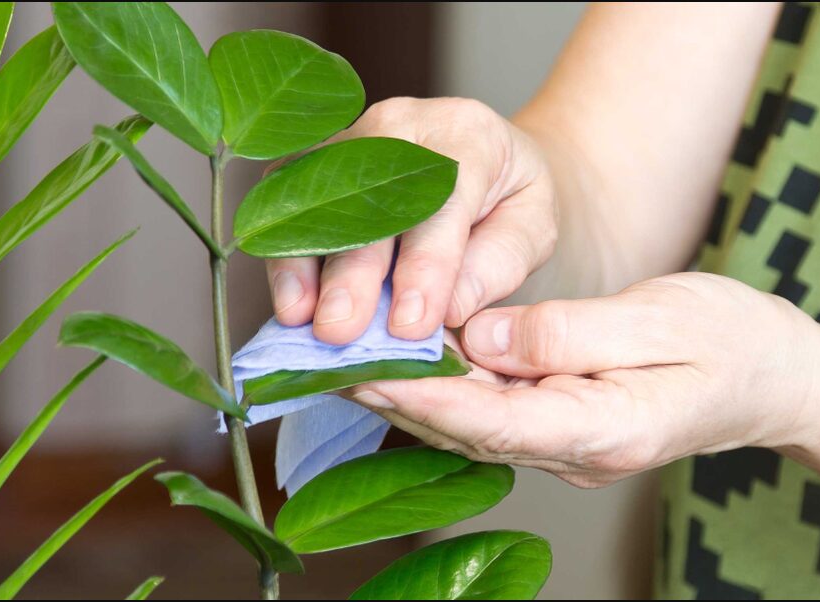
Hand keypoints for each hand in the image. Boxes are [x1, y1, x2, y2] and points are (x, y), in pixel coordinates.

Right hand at [265, 97, 557, 343]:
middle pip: (368, 196)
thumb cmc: (513, 202)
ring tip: (301, 319)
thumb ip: (497, 264)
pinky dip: (285, 252)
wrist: (491, 163)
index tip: (410, 326)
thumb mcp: (533, 229)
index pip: (442, 201)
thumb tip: (449, 309)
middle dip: (353, 270)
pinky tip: (291, 299)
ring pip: (315, 195)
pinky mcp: (317, 159)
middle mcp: (402, 125)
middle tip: (341, 330)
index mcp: (468, 136)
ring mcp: (352, 137)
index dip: (425, 267)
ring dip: (304, 260)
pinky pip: (287, 200)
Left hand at [346, 272, 819, 486]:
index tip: (363, 373)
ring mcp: (571, 443)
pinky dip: (447, 384)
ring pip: (474, 422)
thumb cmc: (733, 341)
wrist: (779, 378)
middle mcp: (578, 449)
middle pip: (469, 428)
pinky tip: (408, 355)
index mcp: (606, 429)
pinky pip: (495, 409)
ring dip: (410, 392)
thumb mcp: (664, 320)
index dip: (424, 398)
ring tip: (342, 355)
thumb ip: (572, 333)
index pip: (495, 420)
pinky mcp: (566, 423)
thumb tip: (485, 336)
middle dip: (394, 396)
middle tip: (322, 362)